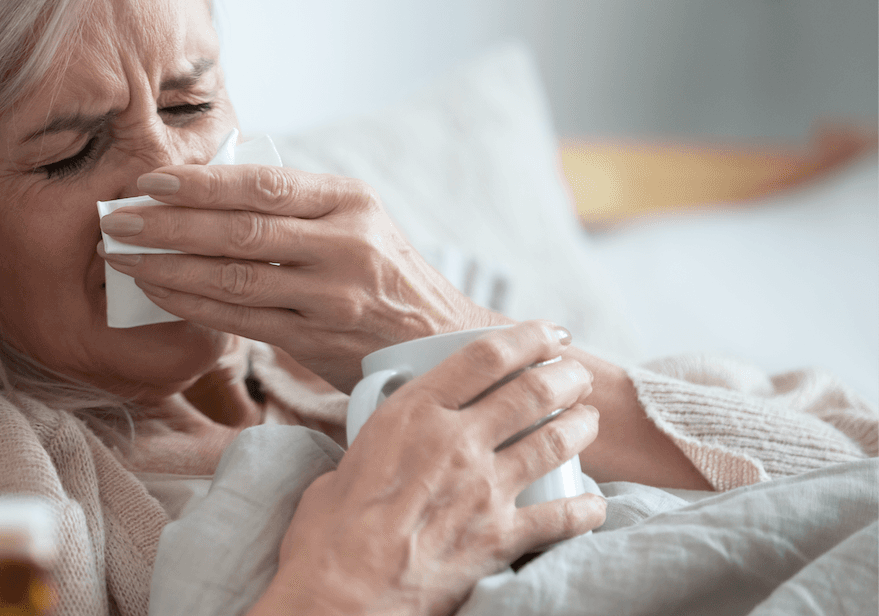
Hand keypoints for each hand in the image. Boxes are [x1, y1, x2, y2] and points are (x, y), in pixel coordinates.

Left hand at [98, 164, 504, 388]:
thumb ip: (296, 204)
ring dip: (168, 267)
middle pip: (240, 230)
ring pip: (234, 278)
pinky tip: (158, 293)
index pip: (263, 185)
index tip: (150, 180)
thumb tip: (206, 184)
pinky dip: (192, 304)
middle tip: (118, 218)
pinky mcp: (315, 341)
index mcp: (350, 201)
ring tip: (122, 257)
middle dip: (168, 223)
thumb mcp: (357, 220)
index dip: (200, 182)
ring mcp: (330, 297)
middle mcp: (344, 246)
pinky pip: (239, 320)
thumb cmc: (382, 272)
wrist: (437, 340)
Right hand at [251, 322, 605, 615]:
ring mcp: (483, 490)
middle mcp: (455, 442)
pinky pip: (563, 517)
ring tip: (588, 420)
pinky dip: (586, 508)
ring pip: (554, 441)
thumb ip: (378, 446)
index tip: (547, 333)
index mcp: (412, 414)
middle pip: (531, 391)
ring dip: (581, 426)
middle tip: (575, 375)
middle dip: (564, 376)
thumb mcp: (344, 465)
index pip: (484, 356)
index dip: (526, 336)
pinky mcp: (499, 539)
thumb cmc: (326, 536)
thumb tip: (385, 449)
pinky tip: (595, 503)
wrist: (339, 597)